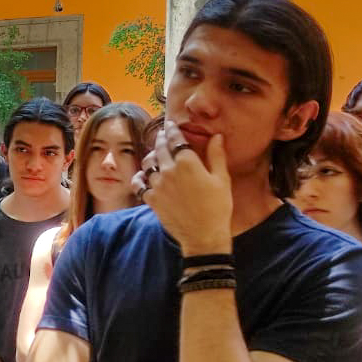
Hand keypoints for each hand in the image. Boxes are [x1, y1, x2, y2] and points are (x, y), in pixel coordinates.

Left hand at [136, 121, 233, 253]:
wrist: (203, 236)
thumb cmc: (218, 208)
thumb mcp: (222, 179)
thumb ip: (217, 155)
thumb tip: (216, 136)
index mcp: (187, 162)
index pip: (176, 139)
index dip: (173, 130)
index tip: (170, 125)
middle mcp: (169, 170)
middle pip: (160, 148)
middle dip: (161, 140)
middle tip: (162, 136)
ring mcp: (158, 185)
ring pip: (148, 164)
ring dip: (152, 157)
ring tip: (155, 155)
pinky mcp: (151, 199)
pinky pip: (139, 183)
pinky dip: (140, 177)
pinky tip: (144, 176)